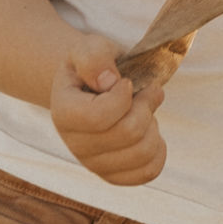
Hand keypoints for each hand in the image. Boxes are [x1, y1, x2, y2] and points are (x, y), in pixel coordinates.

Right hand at [49, 29, 169, 185]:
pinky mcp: (115, 175)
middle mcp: (75, 145)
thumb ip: (93, 57)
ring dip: (153, 124)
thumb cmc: (93, 66)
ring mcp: (95, 165)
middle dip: (146, 105)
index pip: (99, 117)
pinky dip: (159, 148)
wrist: (92, 86)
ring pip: (143, 153)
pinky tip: (149, 130)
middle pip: (128, 133)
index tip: (127, 82)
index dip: (123, 96)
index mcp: (63, 114)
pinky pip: (149, 170)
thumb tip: (109, 81)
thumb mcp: (88, 47)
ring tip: (144, 110)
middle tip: (147, 90)